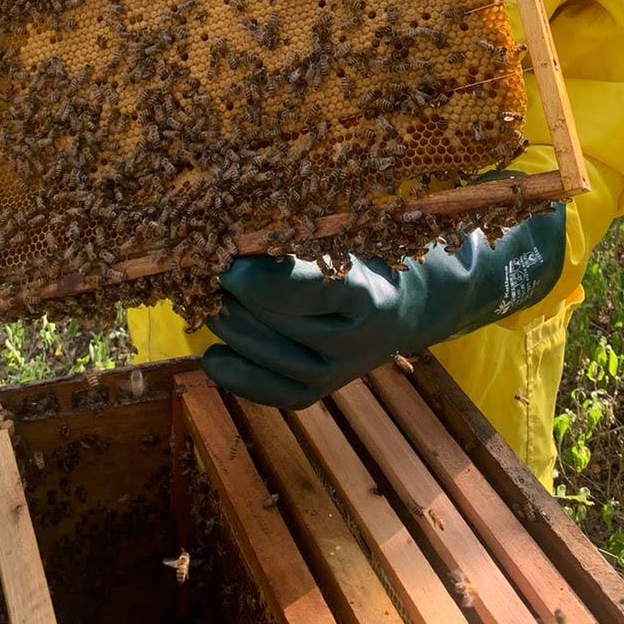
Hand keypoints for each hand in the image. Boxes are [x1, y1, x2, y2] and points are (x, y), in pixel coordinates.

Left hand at [202, 204, 565, 408]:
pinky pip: (275, 393)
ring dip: (228, 326)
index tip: (228, 258)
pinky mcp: (325, 389)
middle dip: (234, 294)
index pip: (303, 290)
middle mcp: (358, 341)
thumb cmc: (379, 248)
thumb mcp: (353, 231)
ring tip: (205, 298)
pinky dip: (239, 376)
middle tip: (203, 268)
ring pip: (269, 356)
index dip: (258, 276)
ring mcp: (341, 371)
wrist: (420, 300)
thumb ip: (306, 234)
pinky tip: (213, 355)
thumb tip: (241, 230)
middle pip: (277, 321)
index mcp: (369, 294)